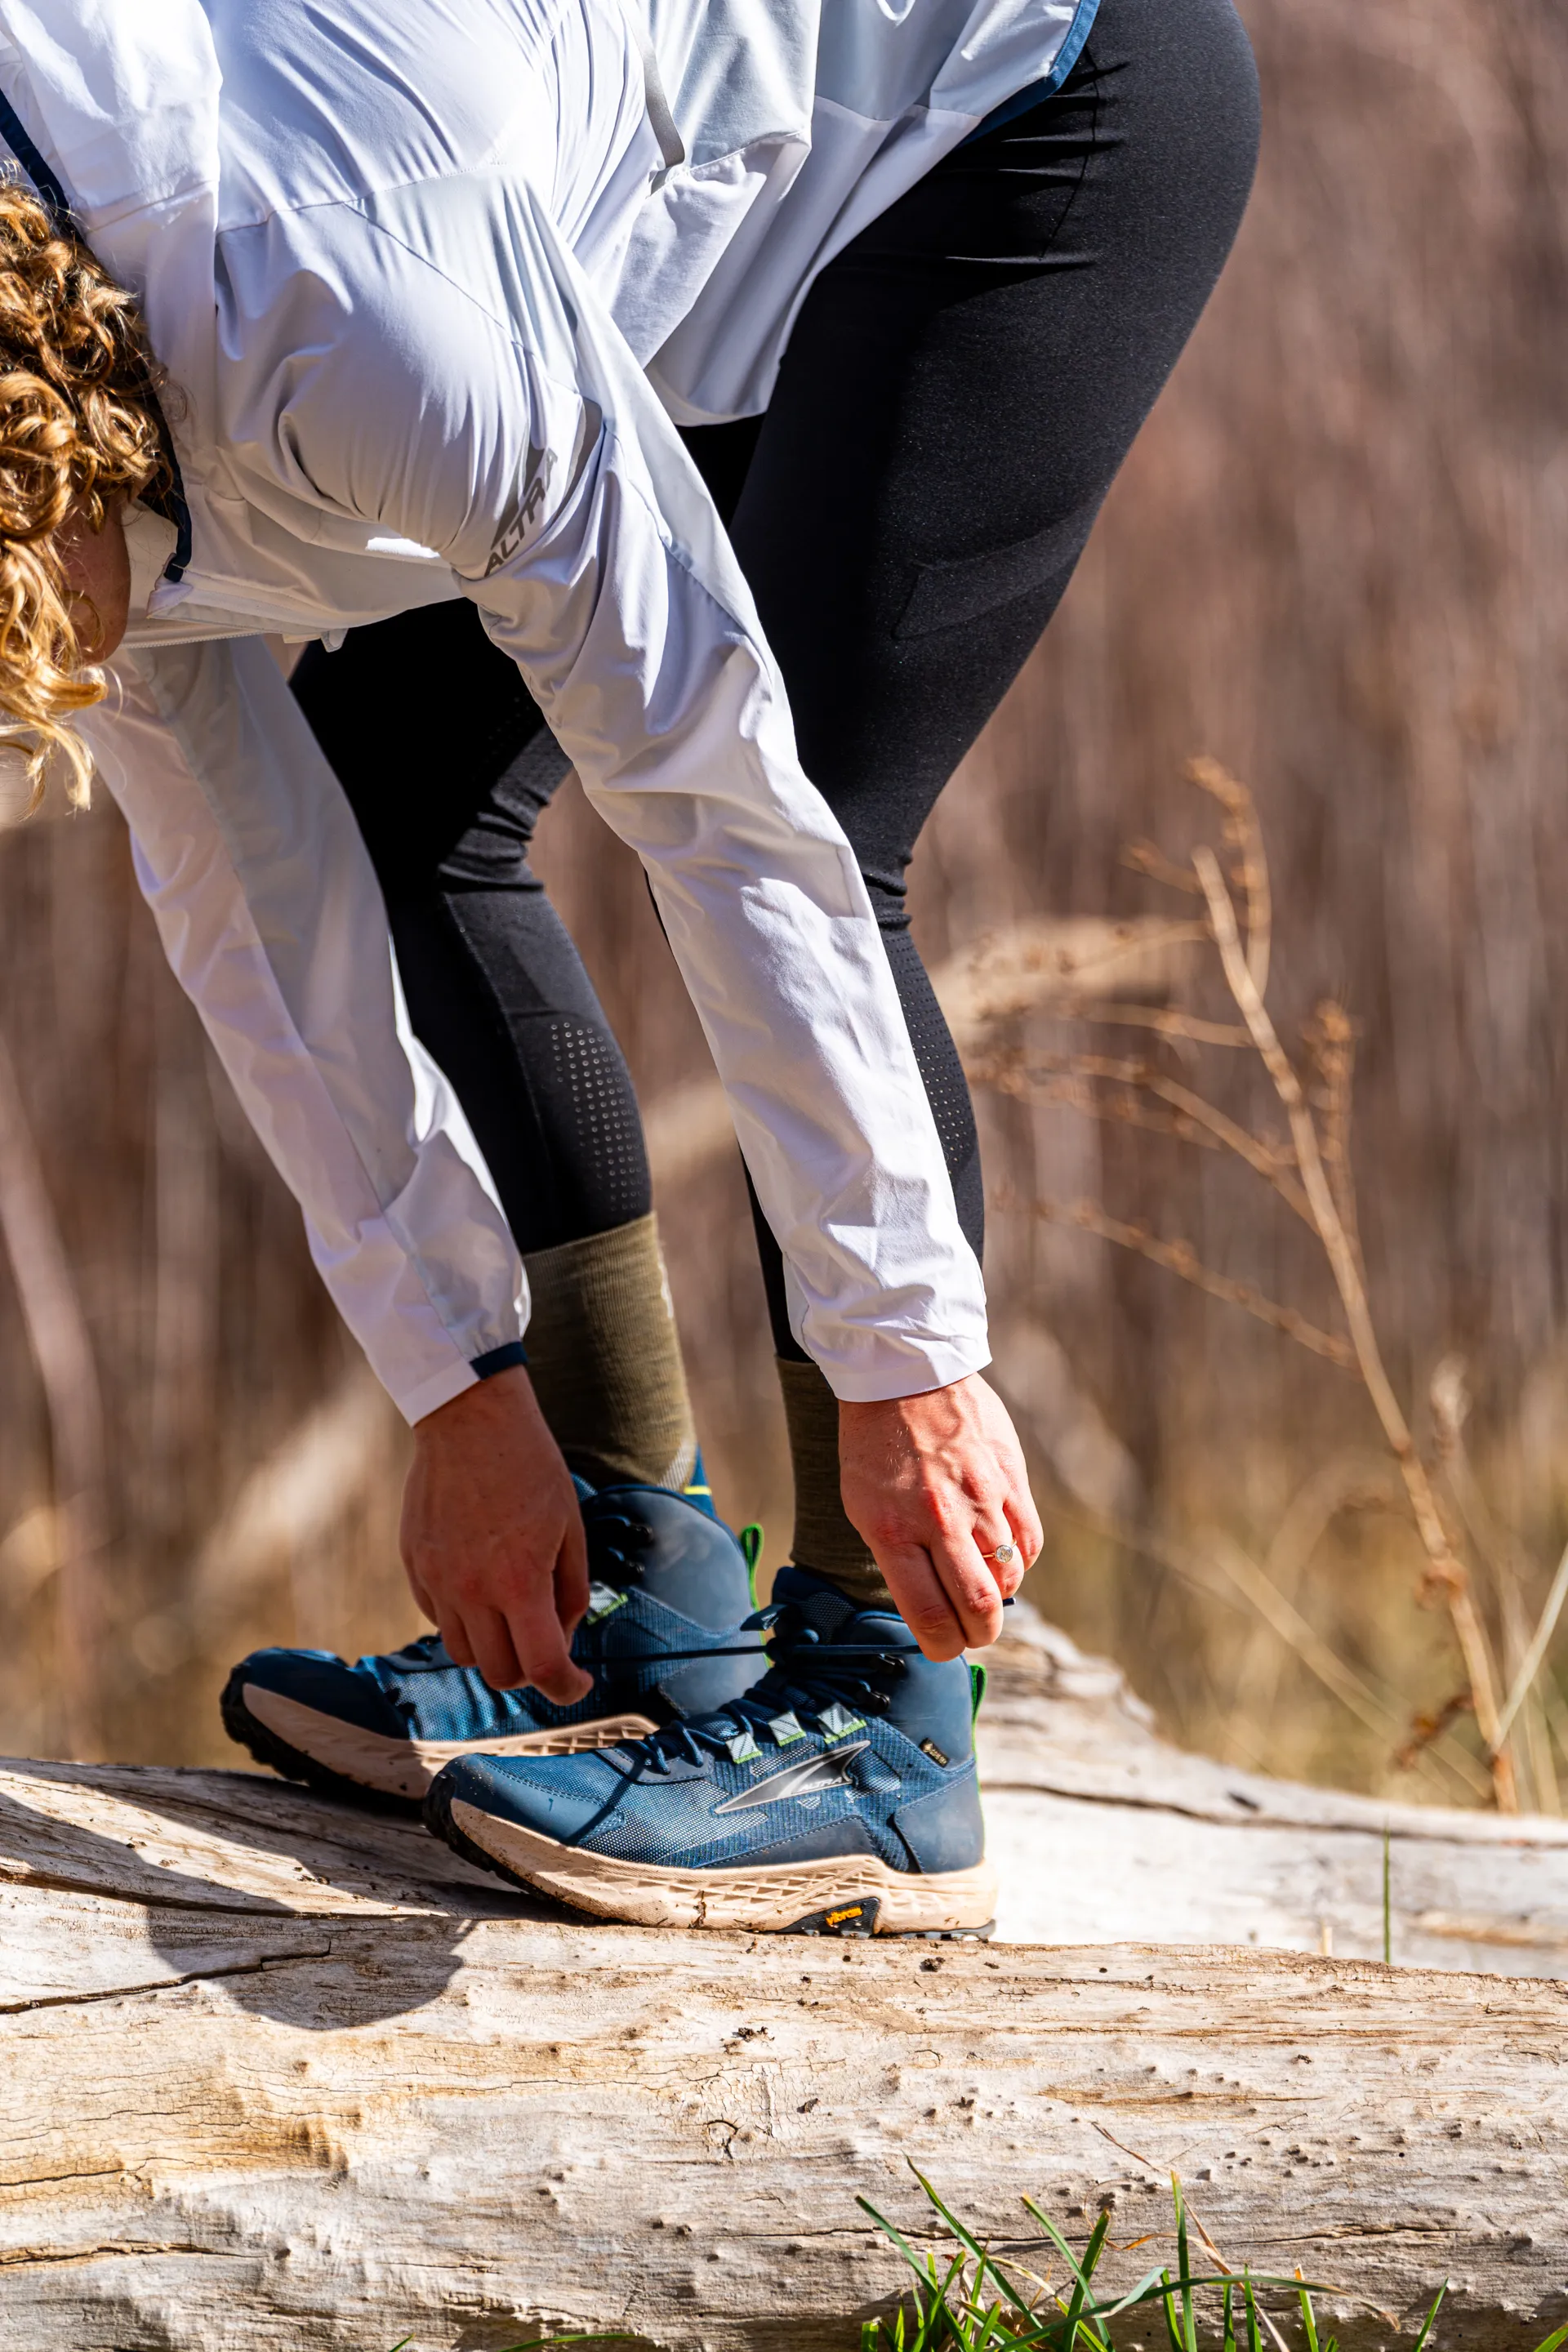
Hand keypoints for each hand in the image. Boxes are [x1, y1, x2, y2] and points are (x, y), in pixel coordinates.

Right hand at [401, 1366, 591, 1701]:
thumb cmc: (530, 1467)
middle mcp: (471, 1590)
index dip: (565, 1688)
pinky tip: (481, 1586)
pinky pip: (437, 1618)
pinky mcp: (414, 1566)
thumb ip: (570, 1591)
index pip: (541, 1667)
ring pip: (463, 1652)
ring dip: (492, 1648)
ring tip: (511, 1613)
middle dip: (529, 1670)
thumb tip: (564, 1636)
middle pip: (498, 1672)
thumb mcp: (571, 1527)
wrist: (470, 1419)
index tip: (577, 1683)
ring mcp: (436, 1580)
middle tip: (547, 1643)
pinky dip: (463, 1619)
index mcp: (519, 1582)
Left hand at [838, 1372, 1040, 1661]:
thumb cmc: (875, 1447)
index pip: (929, 1616)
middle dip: (978, 1636)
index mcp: (893, 1531)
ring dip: (999, 1596)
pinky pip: (1030, 1542)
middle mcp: (940, 1520)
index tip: (941, 1648)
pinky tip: (1005, 1559)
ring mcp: (982, 1499)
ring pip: (1009, 1577)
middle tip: (973, 1635)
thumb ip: (898, 1559)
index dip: (940, 1647)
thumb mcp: (863, 1508)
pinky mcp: (1011, 1478)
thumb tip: (932, 1608)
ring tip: (983, 1590)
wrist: (906, 1376)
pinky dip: (1020, 1562)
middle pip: (978, 1608)